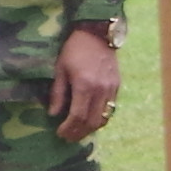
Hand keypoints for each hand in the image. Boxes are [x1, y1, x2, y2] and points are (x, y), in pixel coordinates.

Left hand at [49, 27, 120, 143]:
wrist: (97, 33)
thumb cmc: (74, 49)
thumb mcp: (60, 69)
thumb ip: (58, 93)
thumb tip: (53, 114)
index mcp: (84, 85)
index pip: (77, 116)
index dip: (68, 128)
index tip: (60, 133)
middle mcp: (100, 89)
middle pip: (91, 121)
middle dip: (79, 133)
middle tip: (68, 137)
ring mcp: (111, 88)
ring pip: (103, 118)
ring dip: (90, 128)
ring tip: (78, 131)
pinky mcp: (117, 86)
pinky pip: (110, 109)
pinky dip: (100, 118)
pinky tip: (90, 119)